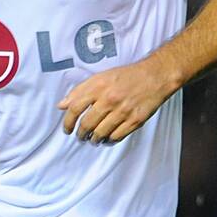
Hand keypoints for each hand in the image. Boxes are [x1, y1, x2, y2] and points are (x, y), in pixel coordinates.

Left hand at [58, 55, 178, 143]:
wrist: (155, 76)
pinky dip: (109, 140)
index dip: (68, 122)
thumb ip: (80, 91)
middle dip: (81, 134)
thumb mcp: (101, 77)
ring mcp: (123, 111)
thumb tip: (62, 105)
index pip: (75, 108)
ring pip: (100, 133)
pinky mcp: (135, 120)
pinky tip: (106, 139)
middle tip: (80, 136)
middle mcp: (109, 99)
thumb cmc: (126, 76)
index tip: (67, 129)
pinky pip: (116, 136)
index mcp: (99, 87)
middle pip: (87, 124)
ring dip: (93, 139)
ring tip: (93, 139)